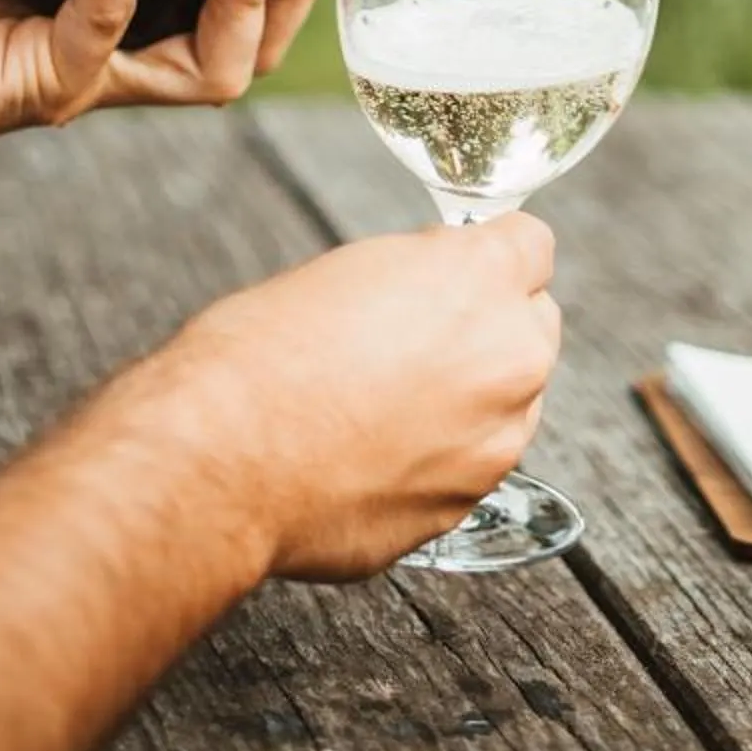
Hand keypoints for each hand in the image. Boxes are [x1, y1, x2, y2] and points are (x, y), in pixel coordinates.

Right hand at [145, 215, 560, 577]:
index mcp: (481, 280)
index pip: (533, 245)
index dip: (490, 253)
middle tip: (413, 339)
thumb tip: (440, 286)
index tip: (462, 267)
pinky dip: (435, 459)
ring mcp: (495, 442)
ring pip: (510, 403)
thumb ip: (421, 275)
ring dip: (469, 399)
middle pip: (533, 325)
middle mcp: (510, 359)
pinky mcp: (465, 504)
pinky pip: (468, 466)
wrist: (218, 462)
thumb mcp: (345, 270)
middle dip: (488, 326)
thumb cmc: (259, 355)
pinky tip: (369, 455)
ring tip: (381, 405)